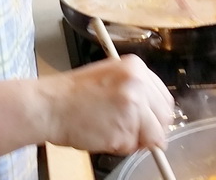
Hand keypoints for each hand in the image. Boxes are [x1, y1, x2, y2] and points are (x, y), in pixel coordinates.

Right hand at [40, 56, 174, 154]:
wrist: (50, 105)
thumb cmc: (73, 94)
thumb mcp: (109, 78)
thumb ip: (135, 91)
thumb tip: (154, 115)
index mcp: (136, 67)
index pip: (163, 98)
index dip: (155, 114)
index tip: (146, 121)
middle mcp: (138, 84)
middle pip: (165, 118)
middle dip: (150, 129)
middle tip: (128, 130)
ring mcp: (133, 107)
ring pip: (153, 136)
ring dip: (134, 140)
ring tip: (110, 129)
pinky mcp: (125, 130)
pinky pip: (132, 147)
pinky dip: (119, 147)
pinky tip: (102, 133)